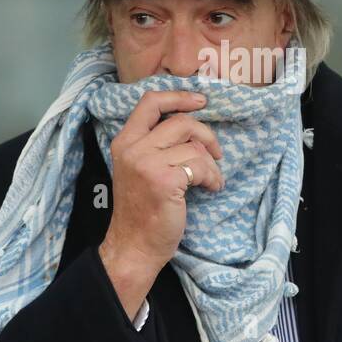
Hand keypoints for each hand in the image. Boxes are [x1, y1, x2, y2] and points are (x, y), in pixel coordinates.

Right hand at [98, 90, 223, 317]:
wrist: (134, 245)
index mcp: (125, 141)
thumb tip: (192, 126)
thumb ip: (154, 145)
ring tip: (211, 179)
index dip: (179, 96)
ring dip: (211, 164)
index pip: (150, 102)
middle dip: (206, 135)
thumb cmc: (142, 209)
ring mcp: (147, 164)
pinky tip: (211, 188)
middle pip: (181, 122)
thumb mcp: (138, 168)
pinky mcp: (164, 181)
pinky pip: (200, 166)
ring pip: (194, 147)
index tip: (200, 101)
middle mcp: (133, 148)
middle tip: (216, 153)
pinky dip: (212, 177)